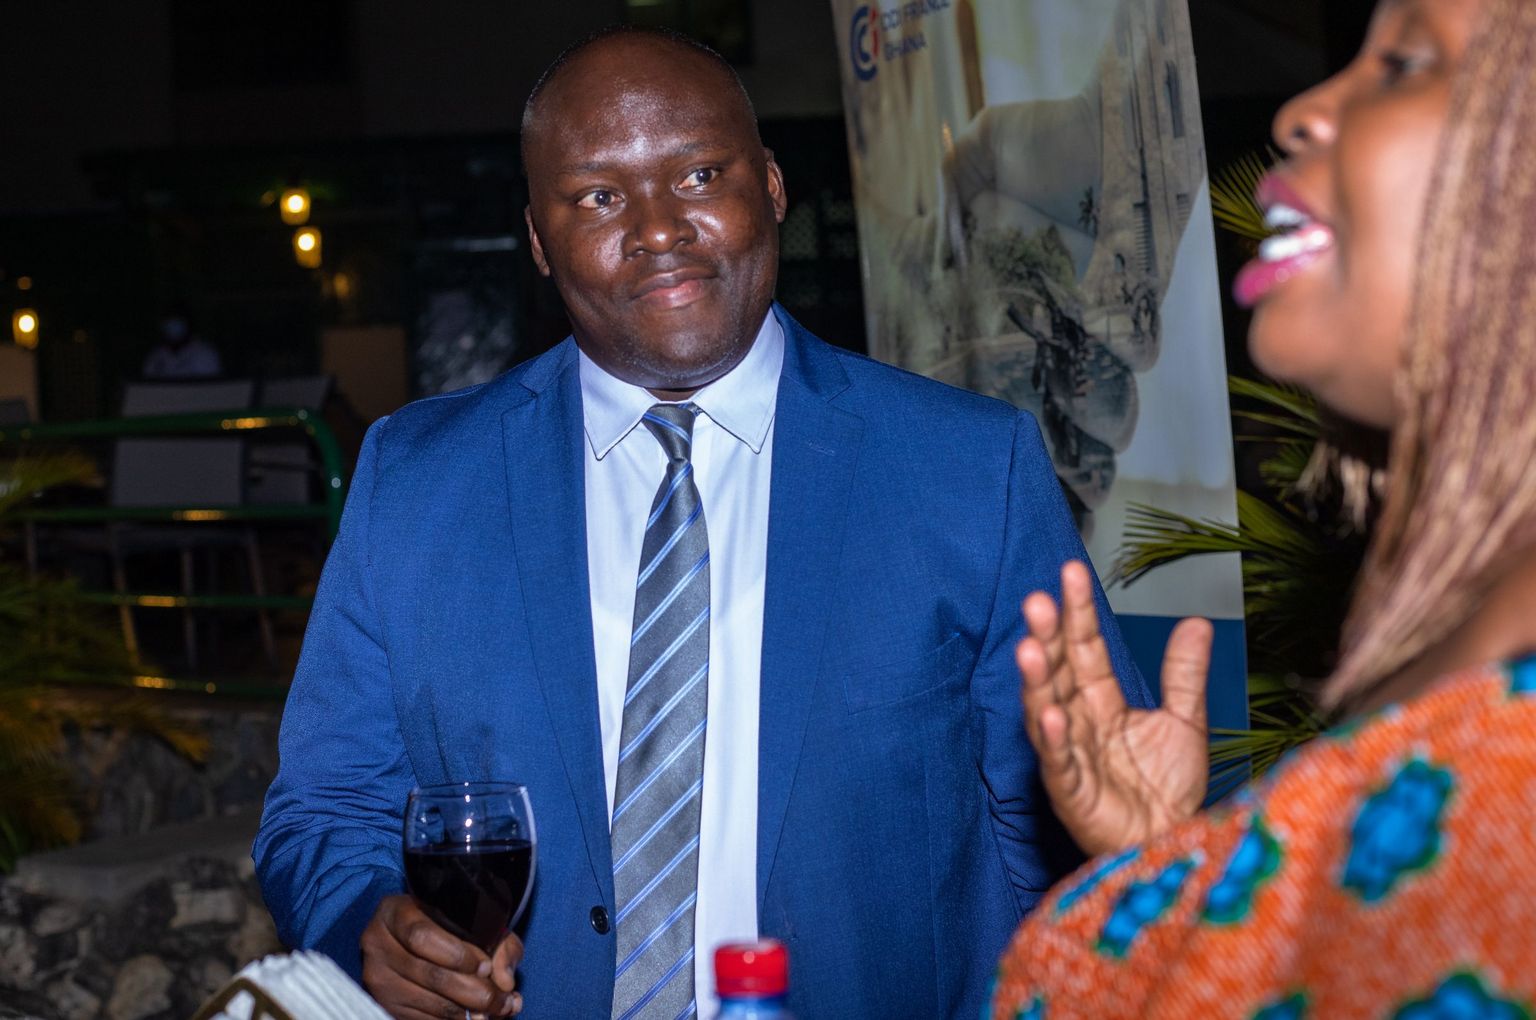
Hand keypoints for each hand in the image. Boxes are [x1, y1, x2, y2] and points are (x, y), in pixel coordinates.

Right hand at [360, 894, 522, 1018]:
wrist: (411, 939)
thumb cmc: (448, 925)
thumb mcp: (474, 920)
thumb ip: (498, 942)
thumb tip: (505, 980)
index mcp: (396, 913)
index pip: (422, 936)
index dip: (458, 955)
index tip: (486, 966)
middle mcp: (379, 945)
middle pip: (429, 975)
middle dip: (473, 992)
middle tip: (502, 999)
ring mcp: (379, 978)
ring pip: (429, 1003)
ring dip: (469, 1012)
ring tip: (499, 1009)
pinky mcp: (386, 1004)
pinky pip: (423, 1019)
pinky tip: (475, 1017)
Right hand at [1017, 561, 1211, 856]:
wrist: (1172, 844)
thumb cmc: (1167, 790)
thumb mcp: (1184, 722)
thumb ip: (1182, 674)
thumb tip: (1197, 621)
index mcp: (1101, 702)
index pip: (1085, 649)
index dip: (1078, 613)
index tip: (1071, 573)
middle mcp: (1078, 723)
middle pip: (1058, 673)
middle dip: (1047, 638)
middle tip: (1039, 601)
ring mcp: (1071, 757)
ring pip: (1046, 712)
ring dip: (1036, 683)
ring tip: (1029, 649)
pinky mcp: (1073, 794)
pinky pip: (1059, 765)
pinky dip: (1052, 742)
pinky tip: (1050, 717)